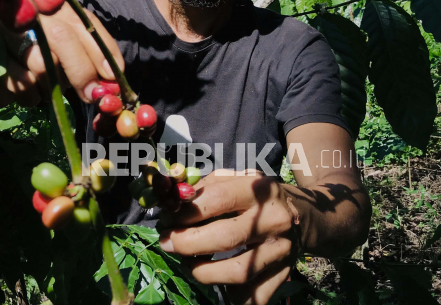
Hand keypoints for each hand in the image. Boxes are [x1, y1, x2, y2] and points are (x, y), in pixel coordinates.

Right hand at [0, 1, 123, 115]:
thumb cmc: (36, 64)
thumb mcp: (66, 57)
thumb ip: (89, 59)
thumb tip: (113, 77)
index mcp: (50, 6)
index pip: (81, 21)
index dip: (100, 49)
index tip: (112, 76)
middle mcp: (26, 11)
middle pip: (62, 36)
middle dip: (81, 71)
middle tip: (92, 95)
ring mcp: (4, 33)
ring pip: (42, 64)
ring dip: (54, 88)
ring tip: (51, 90)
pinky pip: (24, 85)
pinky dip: (34, 98)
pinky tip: (31, 94)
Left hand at [159, 170, 300, 304]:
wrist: (303, 213)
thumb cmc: (257, 194)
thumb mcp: (235, 178)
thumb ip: (205, 187)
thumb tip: (172, 202)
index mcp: (257, 190)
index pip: (217, 200)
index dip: (187, 212)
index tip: (168, 219)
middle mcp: (272, 219)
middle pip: (225, 238)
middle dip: (187, 244)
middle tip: (168, 243)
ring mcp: (280, 250)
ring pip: (238, 272)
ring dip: (203, 272)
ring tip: (188, 264)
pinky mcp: (283, 274)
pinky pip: (255, 296)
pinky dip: (231, 296)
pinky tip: (217, 282)